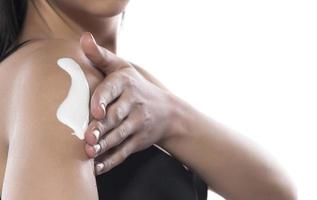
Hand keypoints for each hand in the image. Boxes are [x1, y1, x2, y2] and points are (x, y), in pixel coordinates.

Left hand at [80, 33, 175, 174]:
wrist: (168, 112)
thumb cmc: (136, 86)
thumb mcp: (123, 68)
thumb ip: (101, 56)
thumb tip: (83, 37)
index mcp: (126, 83)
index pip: (112, 90)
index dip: (102, 100)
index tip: (94, 111)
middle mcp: (134, 103)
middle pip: (115, 116)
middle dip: (101, 128)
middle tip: (87, 137)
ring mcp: (138, 123)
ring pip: (119, 135)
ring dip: (105, 145)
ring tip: (89, 153)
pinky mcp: (140, 140)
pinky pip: (125, 151)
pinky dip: (112, 160)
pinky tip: (99, 167)